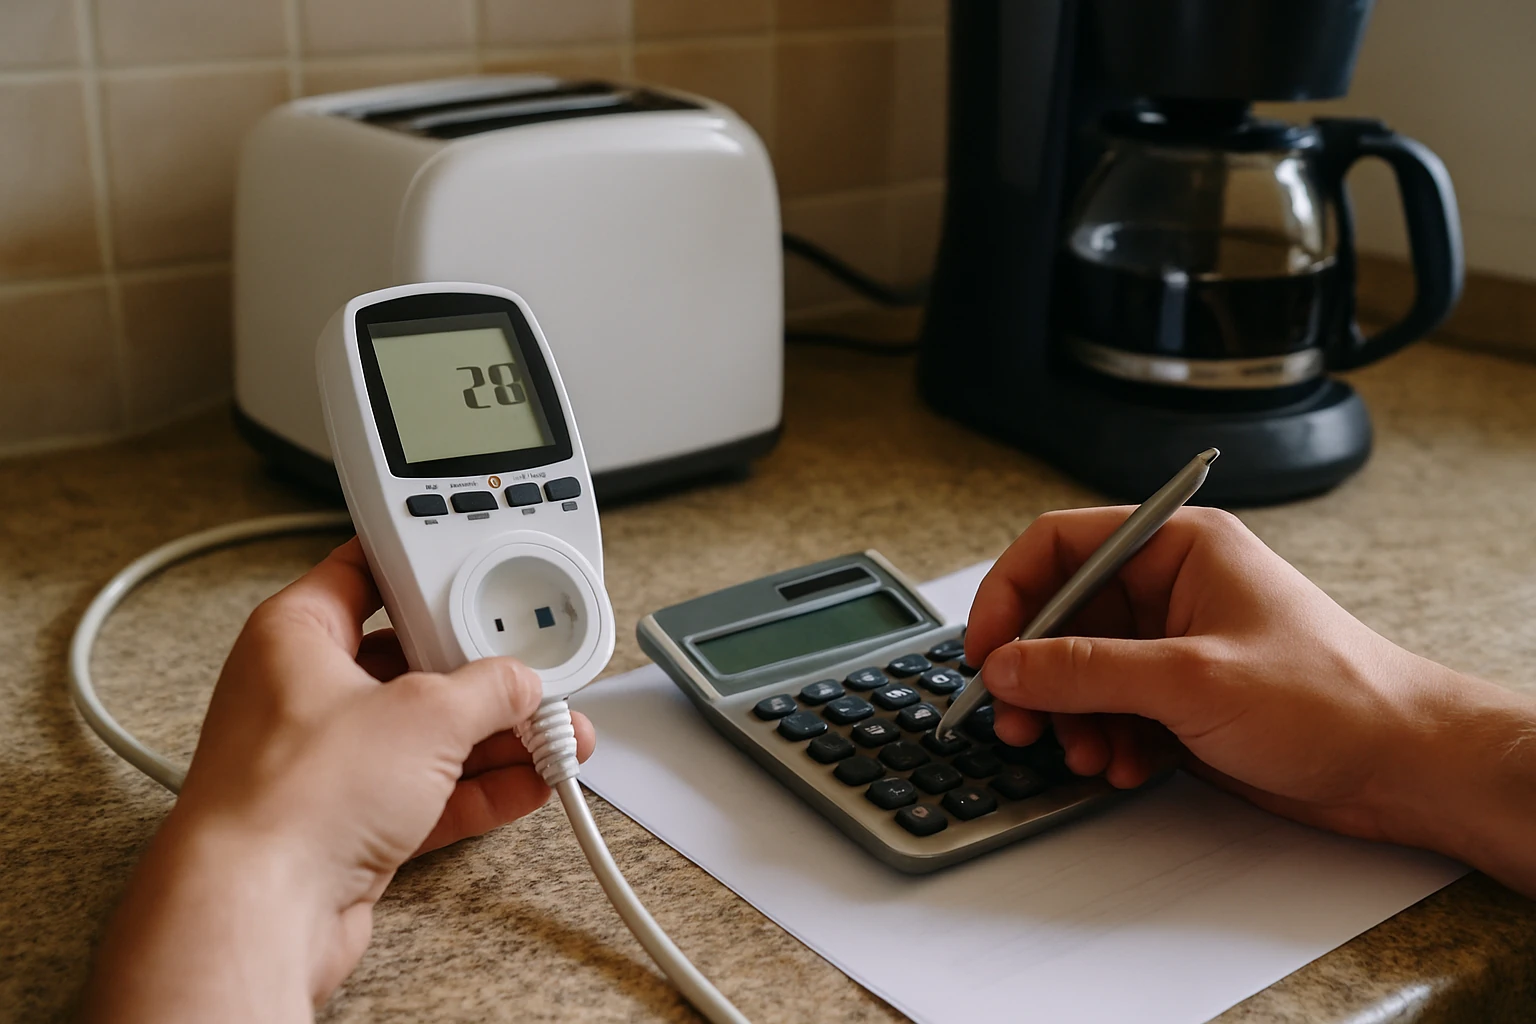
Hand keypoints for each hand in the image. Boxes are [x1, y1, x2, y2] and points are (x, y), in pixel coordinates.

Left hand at [88, 538, 594, 1021]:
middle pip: (409, 661)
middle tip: (531, 666)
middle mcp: (303, 694)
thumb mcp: (425, 713)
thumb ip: (487, 689)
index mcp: (295, 635)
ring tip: (552, 733)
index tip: (476, 570)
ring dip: (493, 736)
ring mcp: (325, 762)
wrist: (260, 912)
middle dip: (480, 671)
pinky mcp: (346, 822)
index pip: (364, 574)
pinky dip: (478, 788)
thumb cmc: (294, 798)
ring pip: (423, 733)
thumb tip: (517, 682)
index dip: (424, 569)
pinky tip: (528, 781)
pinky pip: (426, 792)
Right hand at [966, 506, 1535, 895]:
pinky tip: (1126, 767)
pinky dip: (1105, 742)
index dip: (1009, 594)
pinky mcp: (1179, 698)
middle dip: (1036, 674)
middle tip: (1017, 720)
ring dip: (1071, 719)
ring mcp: (1173, 646)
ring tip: (1085, 756)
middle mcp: (1169, 589)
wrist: (1401, 767)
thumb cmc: (1332, 697)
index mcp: (1176, 547)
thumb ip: (1088, 669)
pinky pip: (1111, 712)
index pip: (1060, 545)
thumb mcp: (1193, 678)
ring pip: (1080, 672)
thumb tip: (1007, 664)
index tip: (984, 649)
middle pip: (1061, 616)